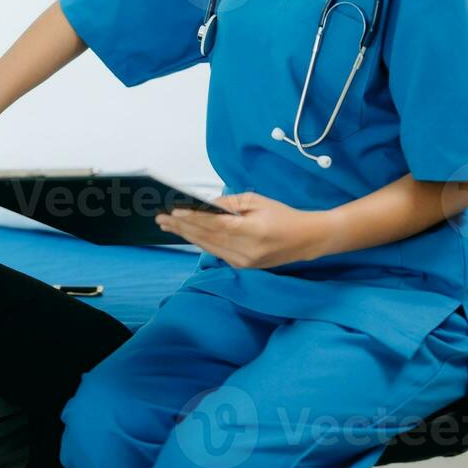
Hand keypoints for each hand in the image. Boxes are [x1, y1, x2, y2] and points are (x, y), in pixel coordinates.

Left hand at [154, 192, 334, 268]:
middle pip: (207, 238)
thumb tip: (204, 205)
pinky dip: (200, 241)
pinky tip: (187, 233)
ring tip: (168, 225)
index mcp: (252, 231)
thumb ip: (229, 203)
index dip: (193, 218)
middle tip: (161, 218)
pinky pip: (216, 252)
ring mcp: (244, 262)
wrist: (306, 240)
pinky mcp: (243, 266)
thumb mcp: (257, 201)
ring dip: (187, 235)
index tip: (173, 210)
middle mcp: (246, 251)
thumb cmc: (283, 215)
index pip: (215, 225)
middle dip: (182, 227)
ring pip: (208, 247)